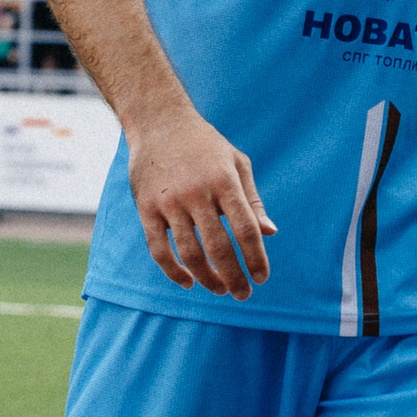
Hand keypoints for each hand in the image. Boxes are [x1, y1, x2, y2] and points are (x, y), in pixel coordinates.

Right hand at [127, 110, 276, 298]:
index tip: (261, 278)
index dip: (256, 258)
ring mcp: (170, 201)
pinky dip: (173, 271)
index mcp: (225, 181)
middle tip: (243, 295)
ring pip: (190, 253)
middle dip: (234, 277)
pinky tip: (188, 281)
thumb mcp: (237, 163)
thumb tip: (270, 233)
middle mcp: (197, 193)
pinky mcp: (147, 208)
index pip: (246, 229)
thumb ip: (252, 200)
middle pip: (219, 247)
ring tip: (219, 289)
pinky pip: (159, 249)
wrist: (159, 122)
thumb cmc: (205, 145)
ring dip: (207, 278)